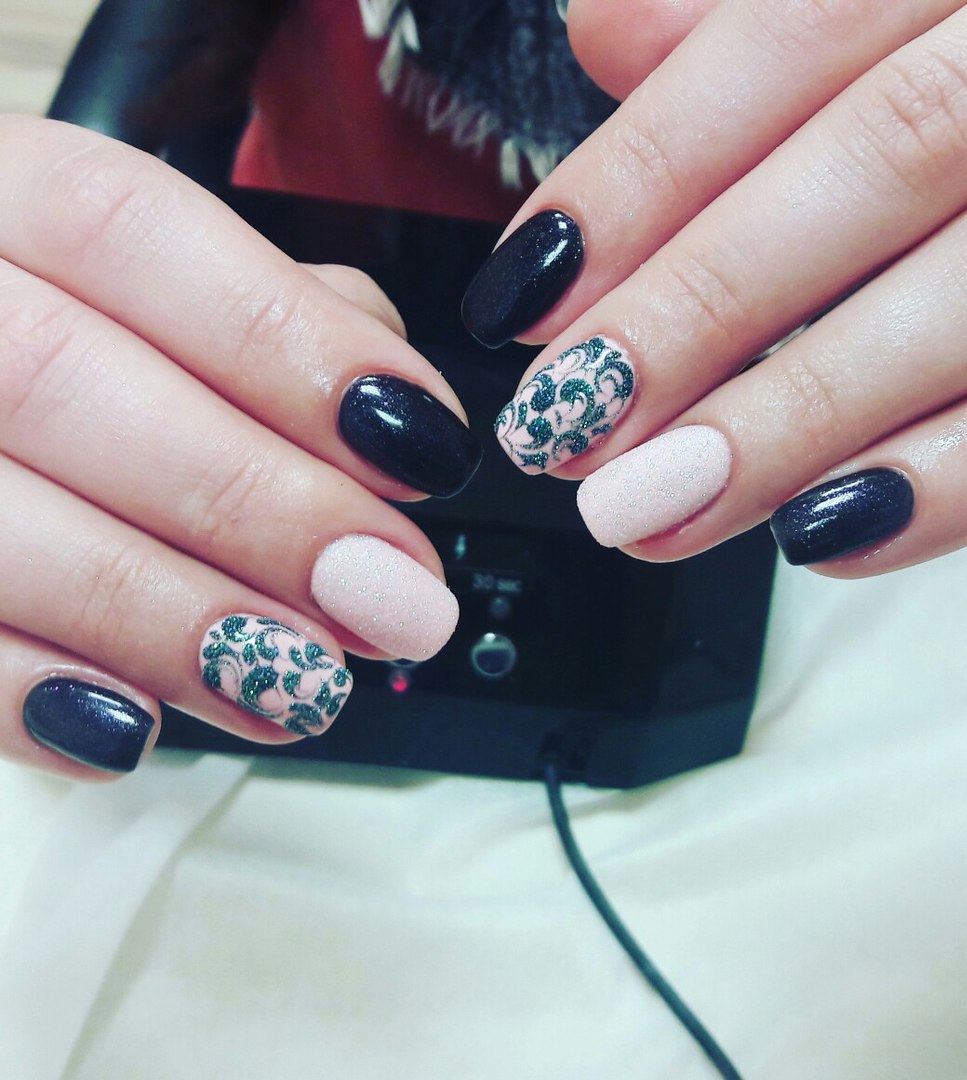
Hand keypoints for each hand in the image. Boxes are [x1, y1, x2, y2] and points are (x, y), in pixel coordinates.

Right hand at [1, 117, 477, 778]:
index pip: (131, 229)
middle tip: (392, 598)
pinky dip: (20, 698)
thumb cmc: (83, 342)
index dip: (291, 344)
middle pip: (61, 381)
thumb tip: (395, 414)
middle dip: (257, 506)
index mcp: (0, 199)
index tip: (427, 447)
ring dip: (167, 620)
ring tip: (305, 687)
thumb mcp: (171, 288)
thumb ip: (281, 315)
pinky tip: (134, 734)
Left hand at [465, 0, 966, 572]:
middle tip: (568, 427)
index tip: (525, 297)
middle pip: (889, 156)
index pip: (793, 33)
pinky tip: (832, 534)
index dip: (643, 177)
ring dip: (807, 414)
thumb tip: (605, 36)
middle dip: (704, 309)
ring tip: (657, 507)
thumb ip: (762, 6)